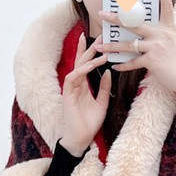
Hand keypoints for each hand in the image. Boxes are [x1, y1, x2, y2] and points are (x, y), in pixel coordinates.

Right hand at [61, 33, 110, 154]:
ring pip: (77, 67)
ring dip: (89, 58)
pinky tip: (92, 65)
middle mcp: (75, 84)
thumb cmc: (89, 123)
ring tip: (101, 51)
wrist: (81, 139)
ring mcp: (70, 88)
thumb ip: (103, 88)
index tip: (99, 39)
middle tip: (100, 36)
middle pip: (81, 61)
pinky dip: (82, 70)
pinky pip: (73, 77)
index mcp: (83, 85)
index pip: (86, 64)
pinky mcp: (67, 94)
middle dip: (90, 48)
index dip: (90, 51)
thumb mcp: (102, 103)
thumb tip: (108, 73)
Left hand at [96, 0, 175, 95]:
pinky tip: (115, 66)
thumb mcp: (172, 41)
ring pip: (128, 44)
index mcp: (168, 26)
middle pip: (134, 23)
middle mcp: (162, 33)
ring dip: (112, 46)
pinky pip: (132, 62)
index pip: (165, 4)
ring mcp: (156, 46)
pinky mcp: (152, 60)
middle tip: (101, 14)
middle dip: (115, 19)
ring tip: (99, 47)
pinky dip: (123, 65)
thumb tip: (143, 32)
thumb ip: (160, 33)